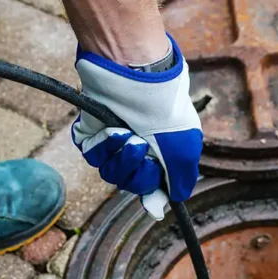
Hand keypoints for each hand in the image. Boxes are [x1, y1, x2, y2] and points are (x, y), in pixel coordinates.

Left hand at [72, 35, 202, 219]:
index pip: (152, 186)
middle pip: (130, 183)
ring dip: (120, 157)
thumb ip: (180, 179)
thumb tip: (171, 201)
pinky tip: (113, 129)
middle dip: (136, 171)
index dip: (151, 193)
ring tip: (128, 134)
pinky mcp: (93, 132)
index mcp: (161, 152)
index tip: (151, 200)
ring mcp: (114, 141)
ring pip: (110, 172)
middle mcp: (137, 148)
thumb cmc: (165, 109)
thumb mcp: (184, 148)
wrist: (137, 76)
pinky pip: (93, 155)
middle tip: (142, 148)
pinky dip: (104, 145)